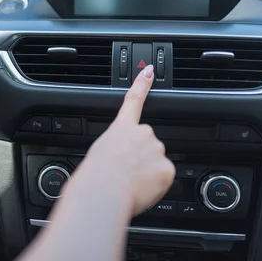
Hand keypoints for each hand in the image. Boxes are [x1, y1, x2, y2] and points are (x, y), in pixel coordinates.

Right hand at [70, 64, 174, 215]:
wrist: (104, 191)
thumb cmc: (94, 177)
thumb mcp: (98, 154)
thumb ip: (115, 150)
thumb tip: (120, 162)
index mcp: (121, 128)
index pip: (134, 99)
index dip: (143, 84)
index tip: (150, 70)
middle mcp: (142, 133)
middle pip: (148, 145)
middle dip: (141, 159)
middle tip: (126, 175)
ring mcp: (156, 149)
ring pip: (156, 163)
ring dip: (147, 174)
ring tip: (130, 185)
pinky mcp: (167, 168)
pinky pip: (163, 178)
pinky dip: (155, 185)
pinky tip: (141, 190)